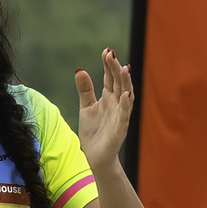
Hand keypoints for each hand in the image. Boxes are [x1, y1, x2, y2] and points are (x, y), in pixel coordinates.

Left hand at [75, 48, 133, 174]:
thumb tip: (80, 69)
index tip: (106, 51)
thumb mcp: (86, 107)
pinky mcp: (120, 128)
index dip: (108, 65)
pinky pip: (125, 115)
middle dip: (116, 68)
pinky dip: (126, 105)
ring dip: (125, 82)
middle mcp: (117, 104)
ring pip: (126, 95)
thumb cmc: (93, 132)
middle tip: (111, 54)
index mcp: (109, 98)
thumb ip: (85, 89)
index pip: (110, 77)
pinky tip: (126, 95)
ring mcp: (120, 115)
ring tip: (123, 68)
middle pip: (119, 82)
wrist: (94, 156)